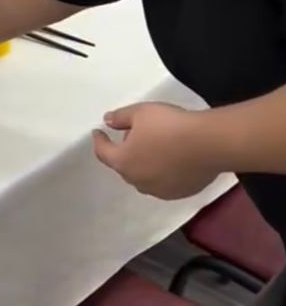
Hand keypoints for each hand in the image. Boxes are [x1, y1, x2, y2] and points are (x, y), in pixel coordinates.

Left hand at [92, 101, 220, 200]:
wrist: (207, 144)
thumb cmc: (169, 125)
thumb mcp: (141, 112)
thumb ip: (120, 117)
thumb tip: (107, 121)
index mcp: (124, 162)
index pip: (103, 153)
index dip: (99, 141)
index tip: (98, 133)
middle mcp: (138, 181)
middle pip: (124, 167)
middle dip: (125, 152)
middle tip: (133, 135)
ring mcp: (159, 190)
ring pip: (144, 177)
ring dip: (144, 165)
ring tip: (154, 149)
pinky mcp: (179, 193)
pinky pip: (164, 183)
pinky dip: (162, 173)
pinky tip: (171, 161)